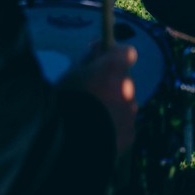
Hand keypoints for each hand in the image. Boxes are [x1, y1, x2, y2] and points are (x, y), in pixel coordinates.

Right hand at [59, 43, 137, 158]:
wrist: (67, 146)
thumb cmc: (64, 104)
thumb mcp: (72, 74)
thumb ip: (90, 59)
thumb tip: (98, 48)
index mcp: (113, 68)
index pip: (126, 53)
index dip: (115, 56)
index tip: (105, 60)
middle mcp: (127, 87)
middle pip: (124, 81)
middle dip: (112, 85)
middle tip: (92, 96)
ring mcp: (130, 111)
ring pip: (125, 104)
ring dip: (113, 108)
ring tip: (90, 121)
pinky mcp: (130, 134)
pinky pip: (124, 126)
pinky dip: (114, 128)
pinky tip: (96, 135)